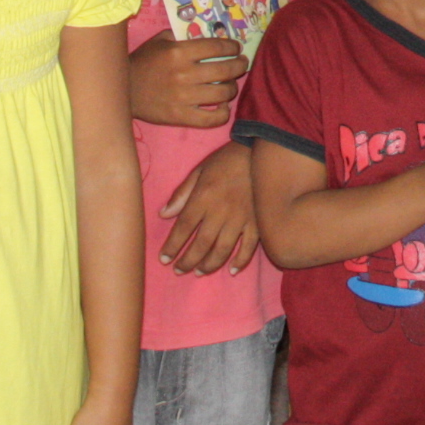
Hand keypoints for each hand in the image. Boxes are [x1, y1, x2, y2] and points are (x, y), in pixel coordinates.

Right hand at [126, 34, 246, 127]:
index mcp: (179, 52)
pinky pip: (212, 118)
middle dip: (239, 65)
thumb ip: (182, 36)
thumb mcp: (159, 41)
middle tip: (241, 64)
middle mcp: (184, 74)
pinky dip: (223, 113)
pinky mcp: (181, 117)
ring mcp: (184, 97)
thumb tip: (207, 36)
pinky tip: (222, 107)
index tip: (236, 48)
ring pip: (223, 93)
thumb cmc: (143, 62)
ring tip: (231, 85)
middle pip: (225, 69)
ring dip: (232, 88)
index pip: (216, 47)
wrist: (123, 91)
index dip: (232, 46)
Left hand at [158, 144, 260, 274]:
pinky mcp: (258, 222)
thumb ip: (181, 193)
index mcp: (203, 197)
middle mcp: (220, 211)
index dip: (172, 246)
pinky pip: (249, 247)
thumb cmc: (226, 160)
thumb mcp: (199, 170)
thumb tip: (163, 215)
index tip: (164, 259)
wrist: (261, 152)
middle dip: (187, 261)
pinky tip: (231, 270)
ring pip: (222, 250)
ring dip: (209, 265)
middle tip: (178, 270)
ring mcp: (241, 219)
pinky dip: (240, 261)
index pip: (183, 228)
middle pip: (201, 244)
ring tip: (199, 272)